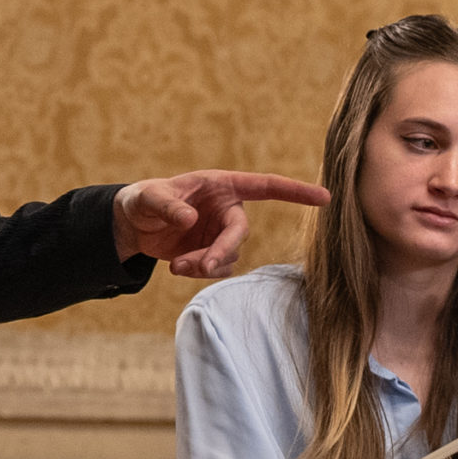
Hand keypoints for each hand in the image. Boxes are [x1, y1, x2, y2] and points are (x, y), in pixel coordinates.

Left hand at [111, 170, 329, 277]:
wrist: (132, 225)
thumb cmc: (143, 200)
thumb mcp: (149, 198)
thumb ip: (168, 206)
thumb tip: (191, 221)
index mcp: (222, 185)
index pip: (266, 186)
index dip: (295, 191)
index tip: (325, 198)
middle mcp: (227, 209)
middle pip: (241, 232)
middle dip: (224, 250)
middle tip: (204, 267)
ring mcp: (221, 234)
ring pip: (228, 256)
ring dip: (204, 265)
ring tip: (175, 266)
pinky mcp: (212, 254)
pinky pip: (218, 268)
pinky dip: (199, 273)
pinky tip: (176, 268)